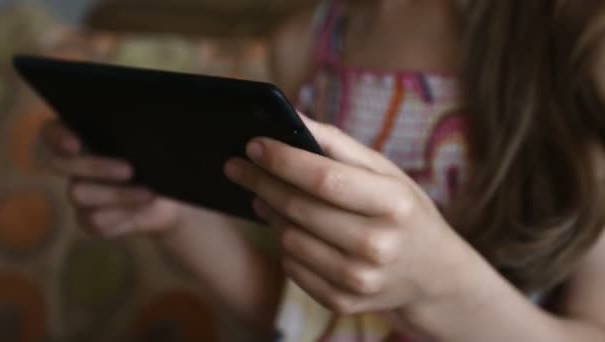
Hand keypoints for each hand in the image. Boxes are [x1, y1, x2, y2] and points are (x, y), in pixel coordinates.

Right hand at [40, 120, 182, 237]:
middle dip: (97, 166)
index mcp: (83, 136)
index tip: (76, 143)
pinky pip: (94, 221)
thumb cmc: (163, 159)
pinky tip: (142, 208)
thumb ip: (137, 128)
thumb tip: (136, 120)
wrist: (176, 197)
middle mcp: (74, 165)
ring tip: (148, 194)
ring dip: (117, 195)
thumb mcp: (154, 140)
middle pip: (61, 163)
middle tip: (130, 170)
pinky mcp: (90, 220)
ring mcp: (80, 194)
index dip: (57, 136)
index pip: (51, 131)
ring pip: (78, 194)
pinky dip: (122, 216)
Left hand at [225, 116, 470, 313]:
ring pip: (289, 240)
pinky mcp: (343, 302)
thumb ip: (338, 144)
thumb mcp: (386, 172)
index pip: (324, 179)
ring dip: (270, 213)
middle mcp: (378, 246)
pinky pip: (293, 268)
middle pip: (300, 209)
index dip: (283, 160)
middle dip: (261, 183)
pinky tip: (289, 228)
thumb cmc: (403, 210)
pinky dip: (285, 245)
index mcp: (393, 204)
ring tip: (264, 196)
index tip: (253, 145)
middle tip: (237, 167)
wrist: (431, 272)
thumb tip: (292, 118)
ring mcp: (360, 280)